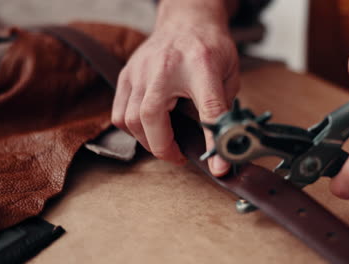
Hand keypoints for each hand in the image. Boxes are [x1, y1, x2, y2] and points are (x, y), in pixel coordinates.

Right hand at [112, 1, 239, 175]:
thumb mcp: (230, 74)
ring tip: (165, 142)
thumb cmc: (209, 47)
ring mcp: (140, 70)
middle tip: (179, 156)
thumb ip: (224, 107)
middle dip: (164, 148)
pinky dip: (131, 129)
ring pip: (130, 119)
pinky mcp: (126, 75)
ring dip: (147, 140)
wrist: (186, 20)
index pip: (208, 109)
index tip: (218, 166)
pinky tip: (148, 128)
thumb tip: (224, 144)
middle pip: (152, 118)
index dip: (213, 142)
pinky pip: (118, 113)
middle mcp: (165, 68)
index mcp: (201, 66)